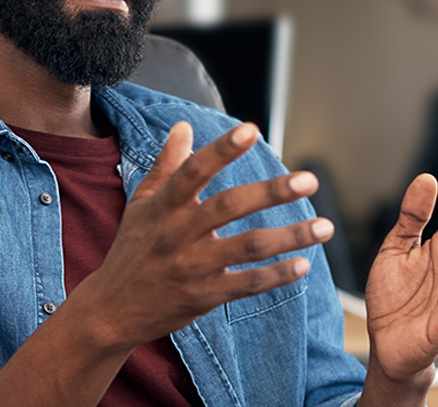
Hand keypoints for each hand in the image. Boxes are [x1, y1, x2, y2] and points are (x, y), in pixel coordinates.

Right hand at [62, 121, 335, 351]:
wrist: (112, 310)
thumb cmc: (131, 250)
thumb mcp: (141, 204)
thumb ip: (166, 165)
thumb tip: (183, 126)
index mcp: (163, 206)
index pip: (194, 170)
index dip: (222, 149)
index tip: (251, 129)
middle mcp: (178, 233)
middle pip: (230, 206)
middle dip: (272, 192)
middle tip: (310, 180)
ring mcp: (192, 267)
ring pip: (249, 246)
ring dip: (291, 236)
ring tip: (325, 227)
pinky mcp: (203, 296)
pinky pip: (247, 284)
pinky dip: (277, 275)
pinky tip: (304, 264)